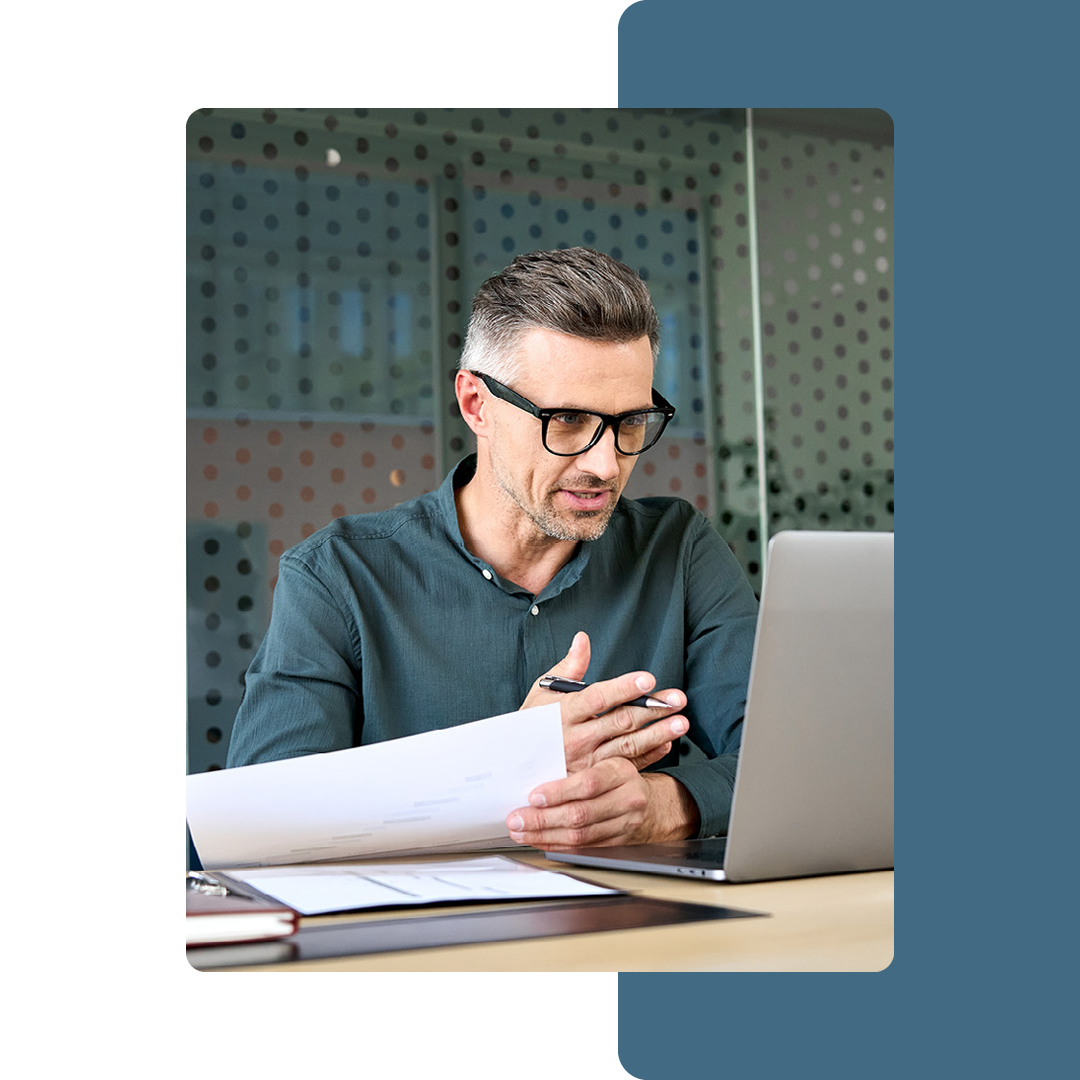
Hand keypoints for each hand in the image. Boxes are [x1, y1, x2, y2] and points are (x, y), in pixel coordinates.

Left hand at [506, 761, 700, 850]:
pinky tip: (540, 840)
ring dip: (545, 835)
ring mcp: (624, 824)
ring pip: (580, 835)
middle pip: (581, 813)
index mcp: (621, 771)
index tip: (533, 795)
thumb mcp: (607, 759)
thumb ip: (579, 760)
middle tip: (517, 818)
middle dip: (543, 819)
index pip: (588, 783)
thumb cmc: (619, 777)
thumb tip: (535, 763)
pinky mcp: (618, 843)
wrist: (652, 803)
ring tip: (521, 831)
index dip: (559, 792)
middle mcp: (627, 798)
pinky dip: (557, 845)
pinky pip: (583, 848)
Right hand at [521, 631, 688, 772]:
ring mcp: (586, 761)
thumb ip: (568, 666)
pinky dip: (648, 757)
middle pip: (619, 722)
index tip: (648, 679)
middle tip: (678, 699)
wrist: (514, 769)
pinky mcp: (594, 778)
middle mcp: (575, 737)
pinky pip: (625, 767)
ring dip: (657, 734)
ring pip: (627, 746)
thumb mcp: (541, 693)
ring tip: (681, 722)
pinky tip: (666, 744)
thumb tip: (583, 638)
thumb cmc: (531, 725)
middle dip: (652, 709)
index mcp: (563, 712)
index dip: (623, 687)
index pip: (597, 697)